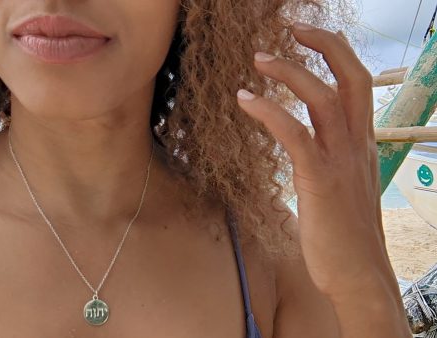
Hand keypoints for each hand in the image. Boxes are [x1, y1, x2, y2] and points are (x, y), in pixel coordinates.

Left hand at [236, 22, 391, 301]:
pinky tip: (245, 100)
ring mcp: (341, 162)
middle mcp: (357, 145)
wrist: (358, 275)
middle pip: (350, 78)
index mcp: (363, 144)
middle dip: (323, 46)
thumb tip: (306, 152)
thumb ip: (329, 163)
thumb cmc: (344, 235)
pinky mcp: (319, 181)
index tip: (308, 37)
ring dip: (289, 73)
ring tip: (257, 60)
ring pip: (321, 99)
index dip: (336, 54)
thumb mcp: (344, 188)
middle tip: (290, 28)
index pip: (357, 84)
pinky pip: (296, 134)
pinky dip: (269, 111)